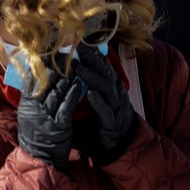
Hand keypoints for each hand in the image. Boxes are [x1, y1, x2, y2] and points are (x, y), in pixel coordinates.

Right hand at [16, 66, 82, 168]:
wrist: (41, 157)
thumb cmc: (36, 133)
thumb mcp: (28, 113)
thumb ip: (31, 95)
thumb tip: (34, 73)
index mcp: (25, 104)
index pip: (32, 78)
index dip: (42, 65)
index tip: (51, 54)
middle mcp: (33, 109)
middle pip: (46, 82)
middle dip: (57, 68)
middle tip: (67, 57)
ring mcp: (46, 117)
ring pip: (57, 92)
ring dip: (68, 78)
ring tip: (76, 67)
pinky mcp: (59, 125)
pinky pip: (67, 106)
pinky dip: (73, 94)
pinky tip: (80, 85)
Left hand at [75, 44, 135, 163]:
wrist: (117, 144)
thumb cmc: (102, 121)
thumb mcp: (95, 100)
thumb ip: (87, 87)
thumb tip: (72, 71)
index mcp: (111, 89)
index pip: (103, 68)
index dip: (94, 57)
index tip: (81, 45)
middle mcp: (116, 95)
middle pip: (107, 74)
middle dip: (93, 62)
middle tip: (79, 51)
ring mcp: (116, 108)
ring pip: (107, 89)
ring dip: (93, 78)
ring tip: (79, 69)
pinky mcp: (113, 123)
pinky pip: (107, 110)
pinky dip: (99, 102)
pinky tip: (90, 94)